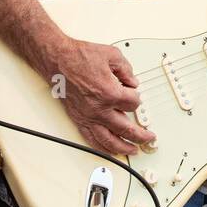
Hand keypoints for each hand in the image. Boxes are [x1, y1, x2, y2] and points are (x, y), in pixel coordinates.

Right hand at [46, 38, 155, 155]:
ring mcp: (88, 116)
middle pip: (126, 129)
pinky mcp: (78, 119)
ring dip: (123, 148)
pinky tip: (109, 150)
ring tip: (133, 150)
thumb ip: (127, 70)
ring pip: (109, 140)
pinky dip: (102, 148)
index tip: (134, 93)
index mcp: (109, 93)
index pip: (133, 103)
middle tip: (148, 137)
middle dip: (140, 135)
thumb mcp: (112, 56)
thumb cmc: (79, 56)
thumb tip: (133, 82)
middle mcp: (98, 109)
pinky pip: (91, 139)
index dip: (137, 97)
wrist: (57, 61)